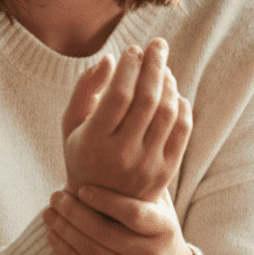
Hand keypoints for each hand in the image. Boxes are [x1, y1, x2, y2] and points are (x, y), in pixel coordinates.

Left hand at [43, 184, 195, 254]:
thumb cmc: (156, 228)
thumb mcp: (158, 205)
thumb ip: (140, 182)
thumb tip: (114, 146)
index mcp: (164, 229)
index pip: (132, 213)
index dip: (105, 200)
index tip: (82, 188)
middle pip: (105, 233)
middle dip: (74, 213)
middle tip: (55, 196)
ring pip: (91, 252)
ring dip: (64, 231)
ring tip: (49, 213)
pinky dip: (65, 252)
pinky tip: (53, 235)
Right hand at [62, 39, 191, 203]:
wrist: (102, 209)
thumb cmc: (83, 155)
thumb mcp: (71, 124)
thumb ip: (85, 89)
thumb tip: (110, 60)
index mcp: (93, 142)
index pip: (118, 95)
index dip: (129, 67)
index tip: (132, 50)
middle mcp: (122, 156)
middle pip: (147, 99)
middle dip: (154, 65)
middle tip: (158, 44)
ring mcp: (147, 166)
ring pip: (167, 113)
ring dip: (169, 83)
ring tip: (163, 68)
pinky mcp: (166, 172)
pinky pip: (182, 131)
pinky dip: (181, 106)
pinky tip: (173, 93)